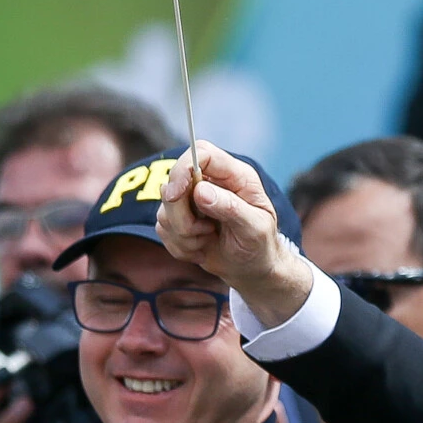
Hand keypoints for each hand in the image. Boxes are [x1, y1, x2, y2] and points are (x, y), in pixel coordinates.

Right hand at [154, 141, 313, 323]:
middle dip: (182, 215)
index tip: (176, 193)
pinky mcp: (178, 219)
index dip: (183, 168)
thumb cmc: (260, 247)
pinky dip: (180, 246)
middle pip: (174, 182)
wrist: (252, 270)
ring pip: (164, 209)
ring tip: (208, 240)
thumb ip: (231, 208)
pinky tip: (200, 249)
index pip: (202, 152)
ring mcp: (191, 200)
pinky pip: (162, 229)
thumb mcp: (255, 229)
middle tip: (205, 232)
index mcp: (235, 176)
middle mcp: (211, 182)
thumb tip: (200, 191)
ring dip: (184, 235)